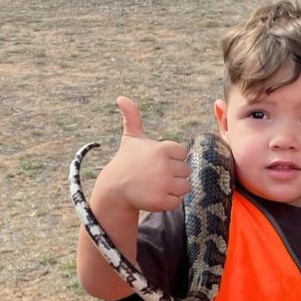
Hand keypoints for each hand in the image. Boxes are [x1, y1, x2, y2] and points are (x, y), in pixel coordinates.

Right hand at [93, 97, 190, 212]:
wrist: (114, 188)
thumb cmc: (127, 161)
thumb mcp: (131, 138)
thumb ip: (132, 117)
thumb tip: (121, 97)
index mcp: (162, 149)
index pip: (183, 154)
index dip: (172, 159)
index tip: (157, 162)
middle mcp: (164, 165)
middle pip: (186, 171)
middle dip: (173, 174)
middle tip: (156, 176)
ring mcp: (163, 184)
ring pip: (184, 187)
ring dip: (173, 188)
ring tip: (156, 185)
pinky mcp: (160, 201)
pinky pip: (177, 202)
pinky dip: (168, 202)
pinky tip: (154, 196)